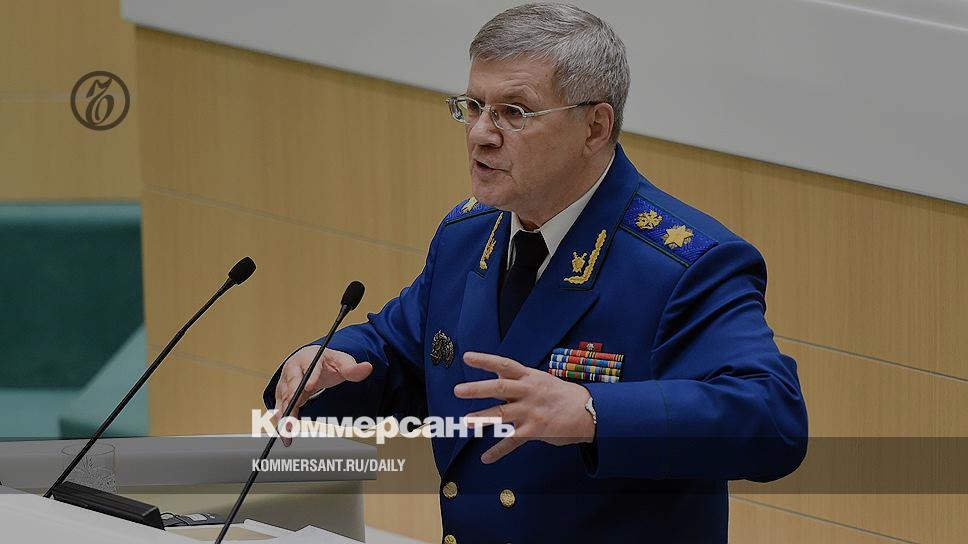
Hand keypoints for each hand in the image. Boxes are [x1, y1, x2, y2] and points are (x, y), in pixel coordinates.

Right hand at [272, 345, 372, 445]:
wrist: (312, 362)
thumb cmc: (326, 362)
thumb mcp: (342, 362)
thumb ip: (353, 368)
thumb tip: (368, 367)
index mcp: (308, 358)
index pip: (309, 367)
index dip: (309, 377)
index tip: (309, 387)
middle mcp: (293, 369)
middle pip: (291, 385)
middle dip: (292, 400)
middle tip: (293, 415)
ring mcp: (285, 382)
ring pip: (284, 399)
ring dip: (285, 416)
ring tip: (287, 432)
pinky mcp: (282, 395)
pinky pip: (281, 408)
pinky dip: (282, 421)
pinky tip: (285, 434)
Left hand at [454, 351, 594, 463]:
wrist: (587, 411)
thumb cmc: (558, 393)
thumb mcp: (538, 379)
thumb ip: (516, 379)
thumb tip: (494, 373)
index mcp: (528, 377)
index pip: (504, 365)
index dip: (485, 360)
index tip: (467, 357)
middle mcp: (528, 392)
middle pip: (500, 388)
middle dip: (478, 389)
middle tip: (458, 390)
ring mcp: (531, 412)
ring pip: (503, 414)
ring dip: (483, 418)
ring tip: (466, 422)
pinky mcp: (535, 430)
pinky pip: (513, 441)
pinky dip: (498, 450)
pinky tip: (485, 458)